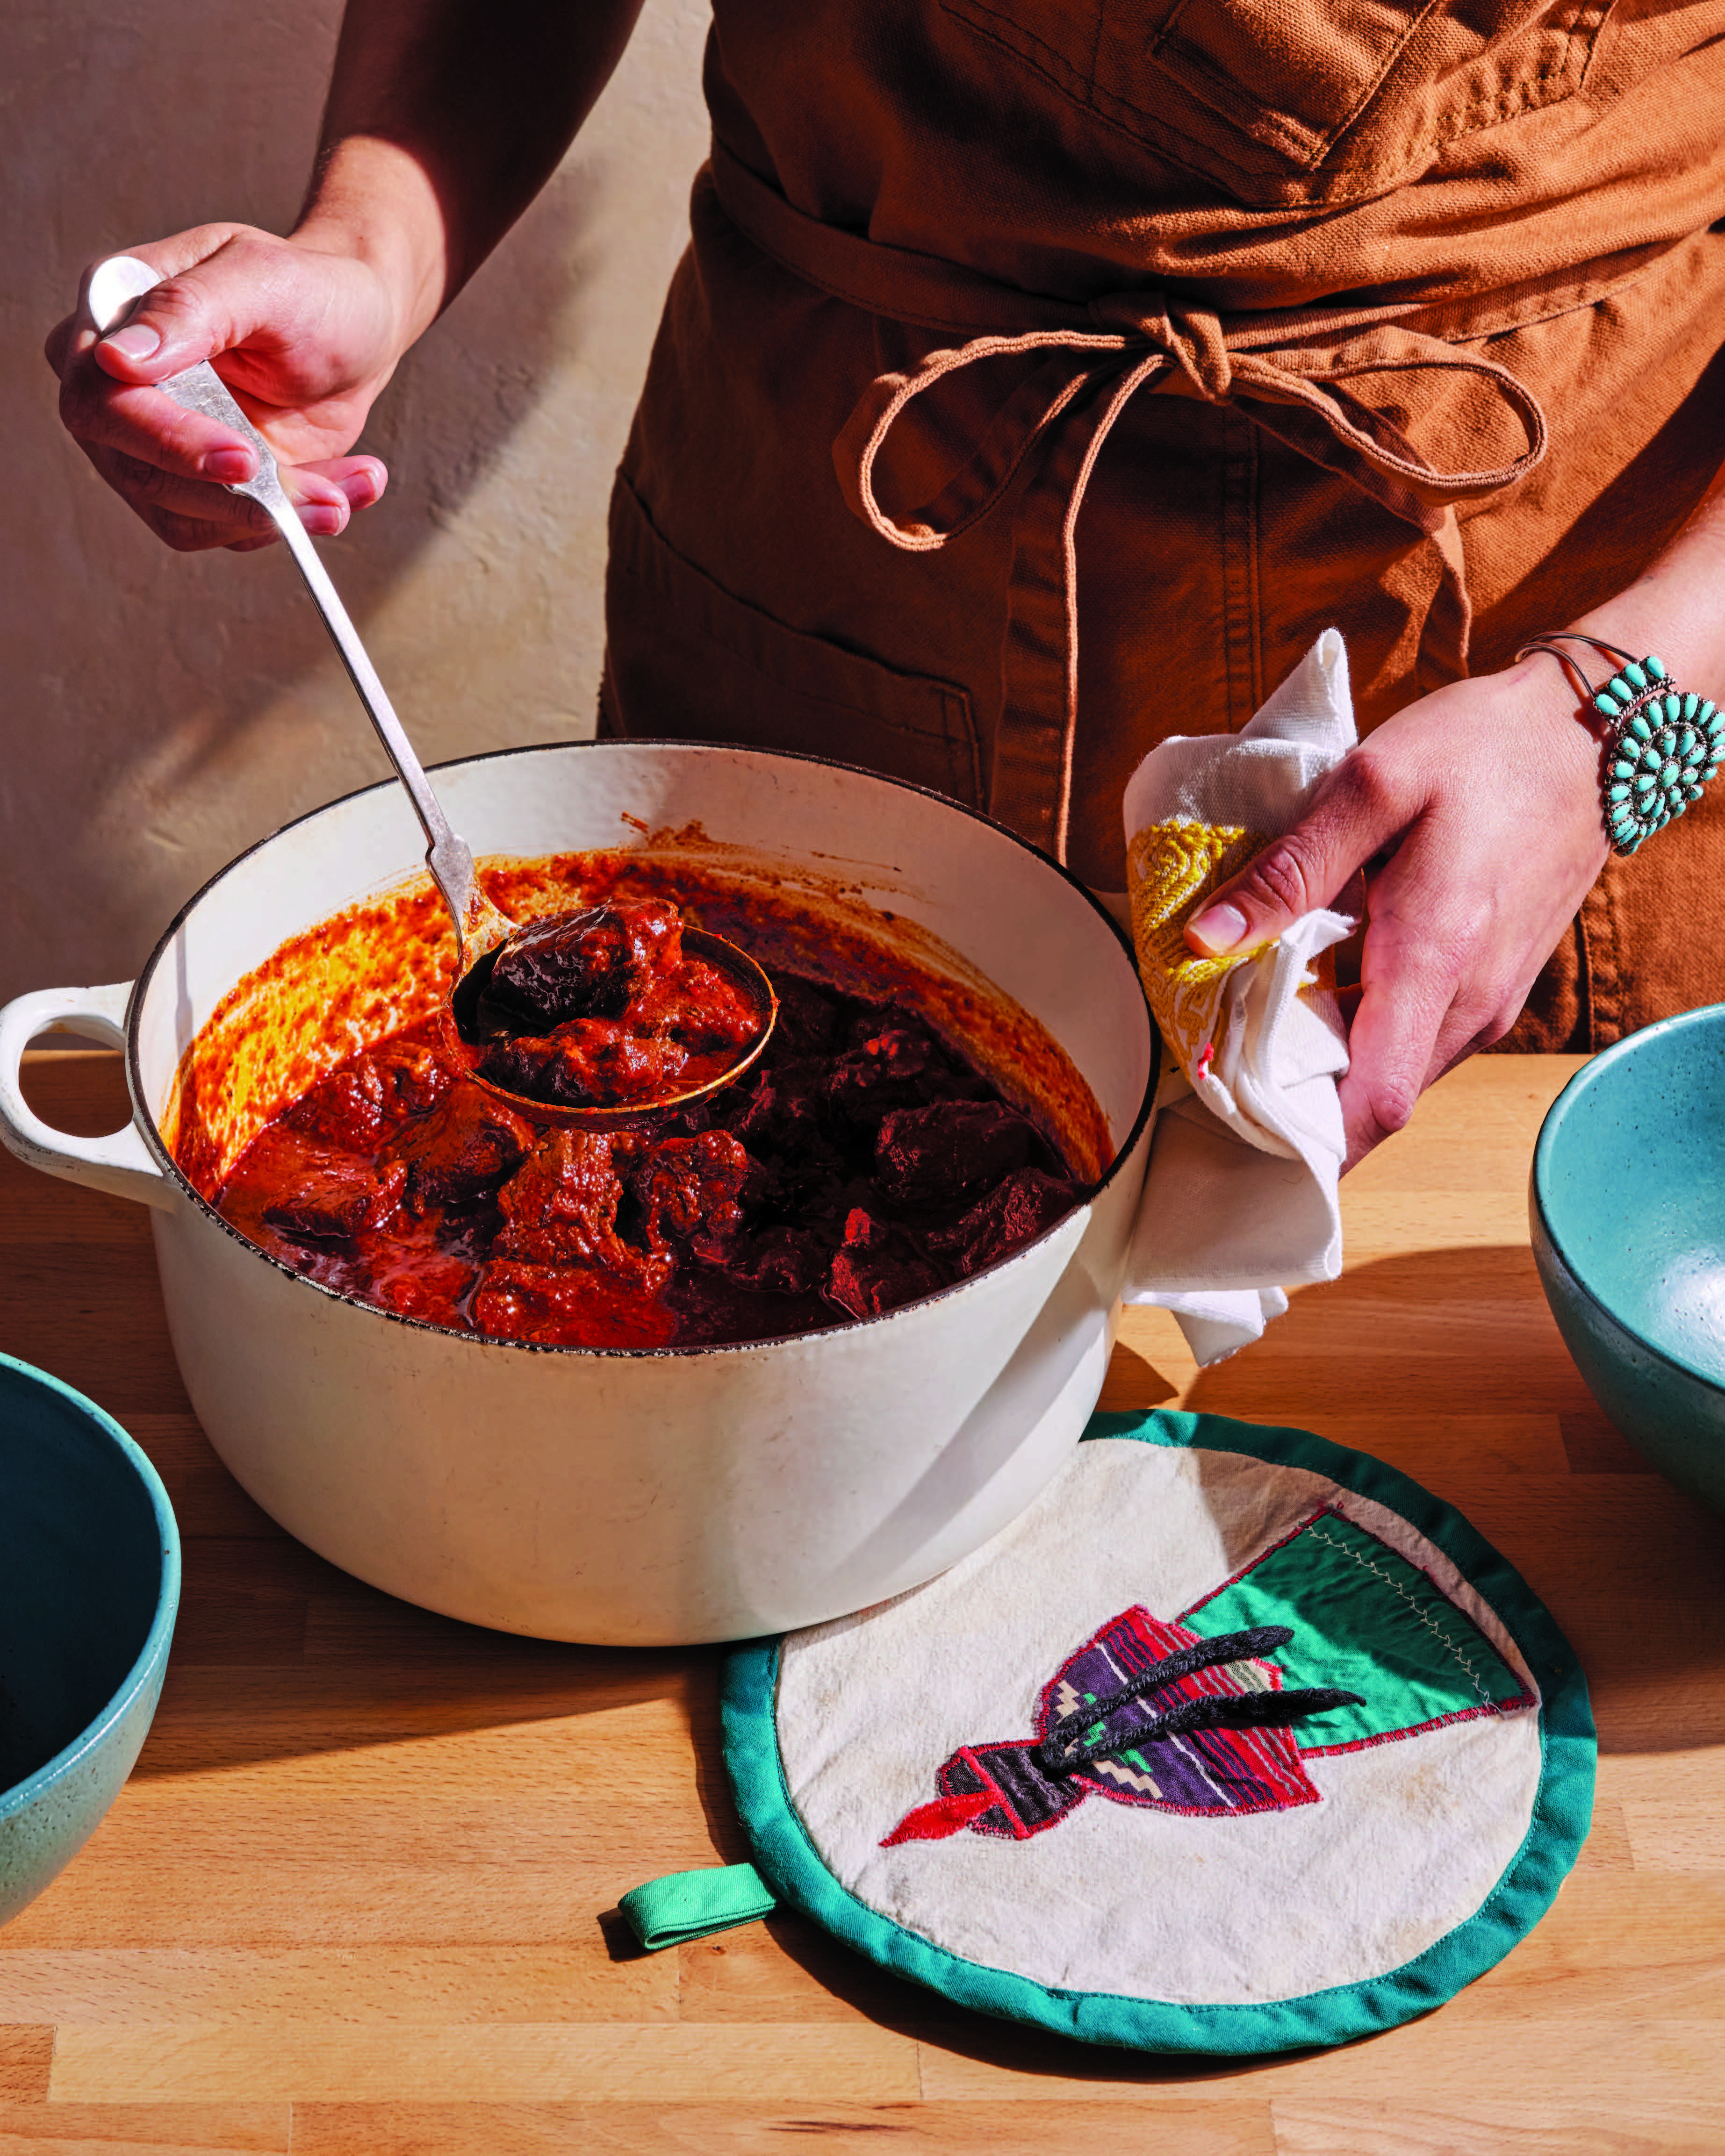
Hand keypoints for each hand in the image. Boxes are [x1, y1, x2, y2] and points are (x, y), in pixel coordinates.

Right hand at [45, 222, 403, 551]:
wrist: (356, 327)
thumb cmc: (305, 288)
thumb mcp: (259, 277)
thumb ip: (188, 310)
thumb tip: (114, 359)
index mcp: (110, 319)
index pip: (102, 401)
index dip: (167, 440)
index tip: (242, 457)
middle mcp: (117, 392)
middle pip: (142, 476)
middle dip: (236, 499)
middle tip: (323, 500)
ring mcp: (156, 448)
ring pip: (190, 519)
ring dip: (276, 516)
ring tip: (344, 495)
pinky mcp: (205, 487)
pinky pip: (235, 530)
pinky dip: (298, 520)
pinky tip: (349, 486)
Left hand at [1183, 656, 1609, 1167]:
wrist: (1590, 734)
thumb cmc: (1483, 750)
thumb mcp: (1371, 785)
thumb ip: (1291, 869)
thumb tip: (1206, 938)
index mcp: (1431, 959)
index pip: (1373, 1104)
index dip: (1305, 1136)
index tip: (1236, 1120)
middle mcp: (1470, 1004)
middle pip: (1374, 1101)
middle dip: (1298, 1099)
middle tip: (1219, 1062)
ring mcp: (1490, 1003)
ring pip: (1395, 1073)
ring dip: (1329, 1065)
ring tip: (1255, 1022)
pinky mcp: (1495, 989)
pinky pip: (1418, 1041)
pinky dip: (1365, 1035)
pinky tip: (1317, 990)